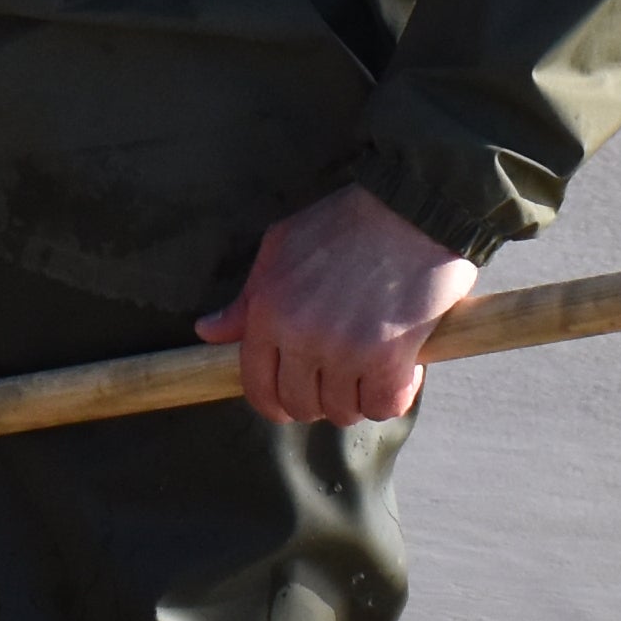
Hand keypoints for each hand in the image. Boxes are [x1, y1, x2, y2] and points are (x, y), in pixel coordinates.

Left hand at [195, 182, 478, 427]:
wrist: (412, 209)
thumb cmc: (346, 223)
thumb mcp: (281, 247)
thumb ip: (247, 298)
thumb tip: (207, 331)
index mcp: (269, 312)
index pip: (258, 387)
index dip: (275, 403)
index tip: (294, 402)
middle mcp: (301, 337)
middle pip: (301, 405)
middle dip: (321, 399)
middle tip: (342, 376)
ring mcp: (345, 351)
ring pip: (344, 411)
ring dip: (359, 398)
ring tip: (372, 367)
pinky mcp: (389, 359)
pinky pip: (384, 407)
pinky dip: (394, 396)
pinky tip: (402, 370)